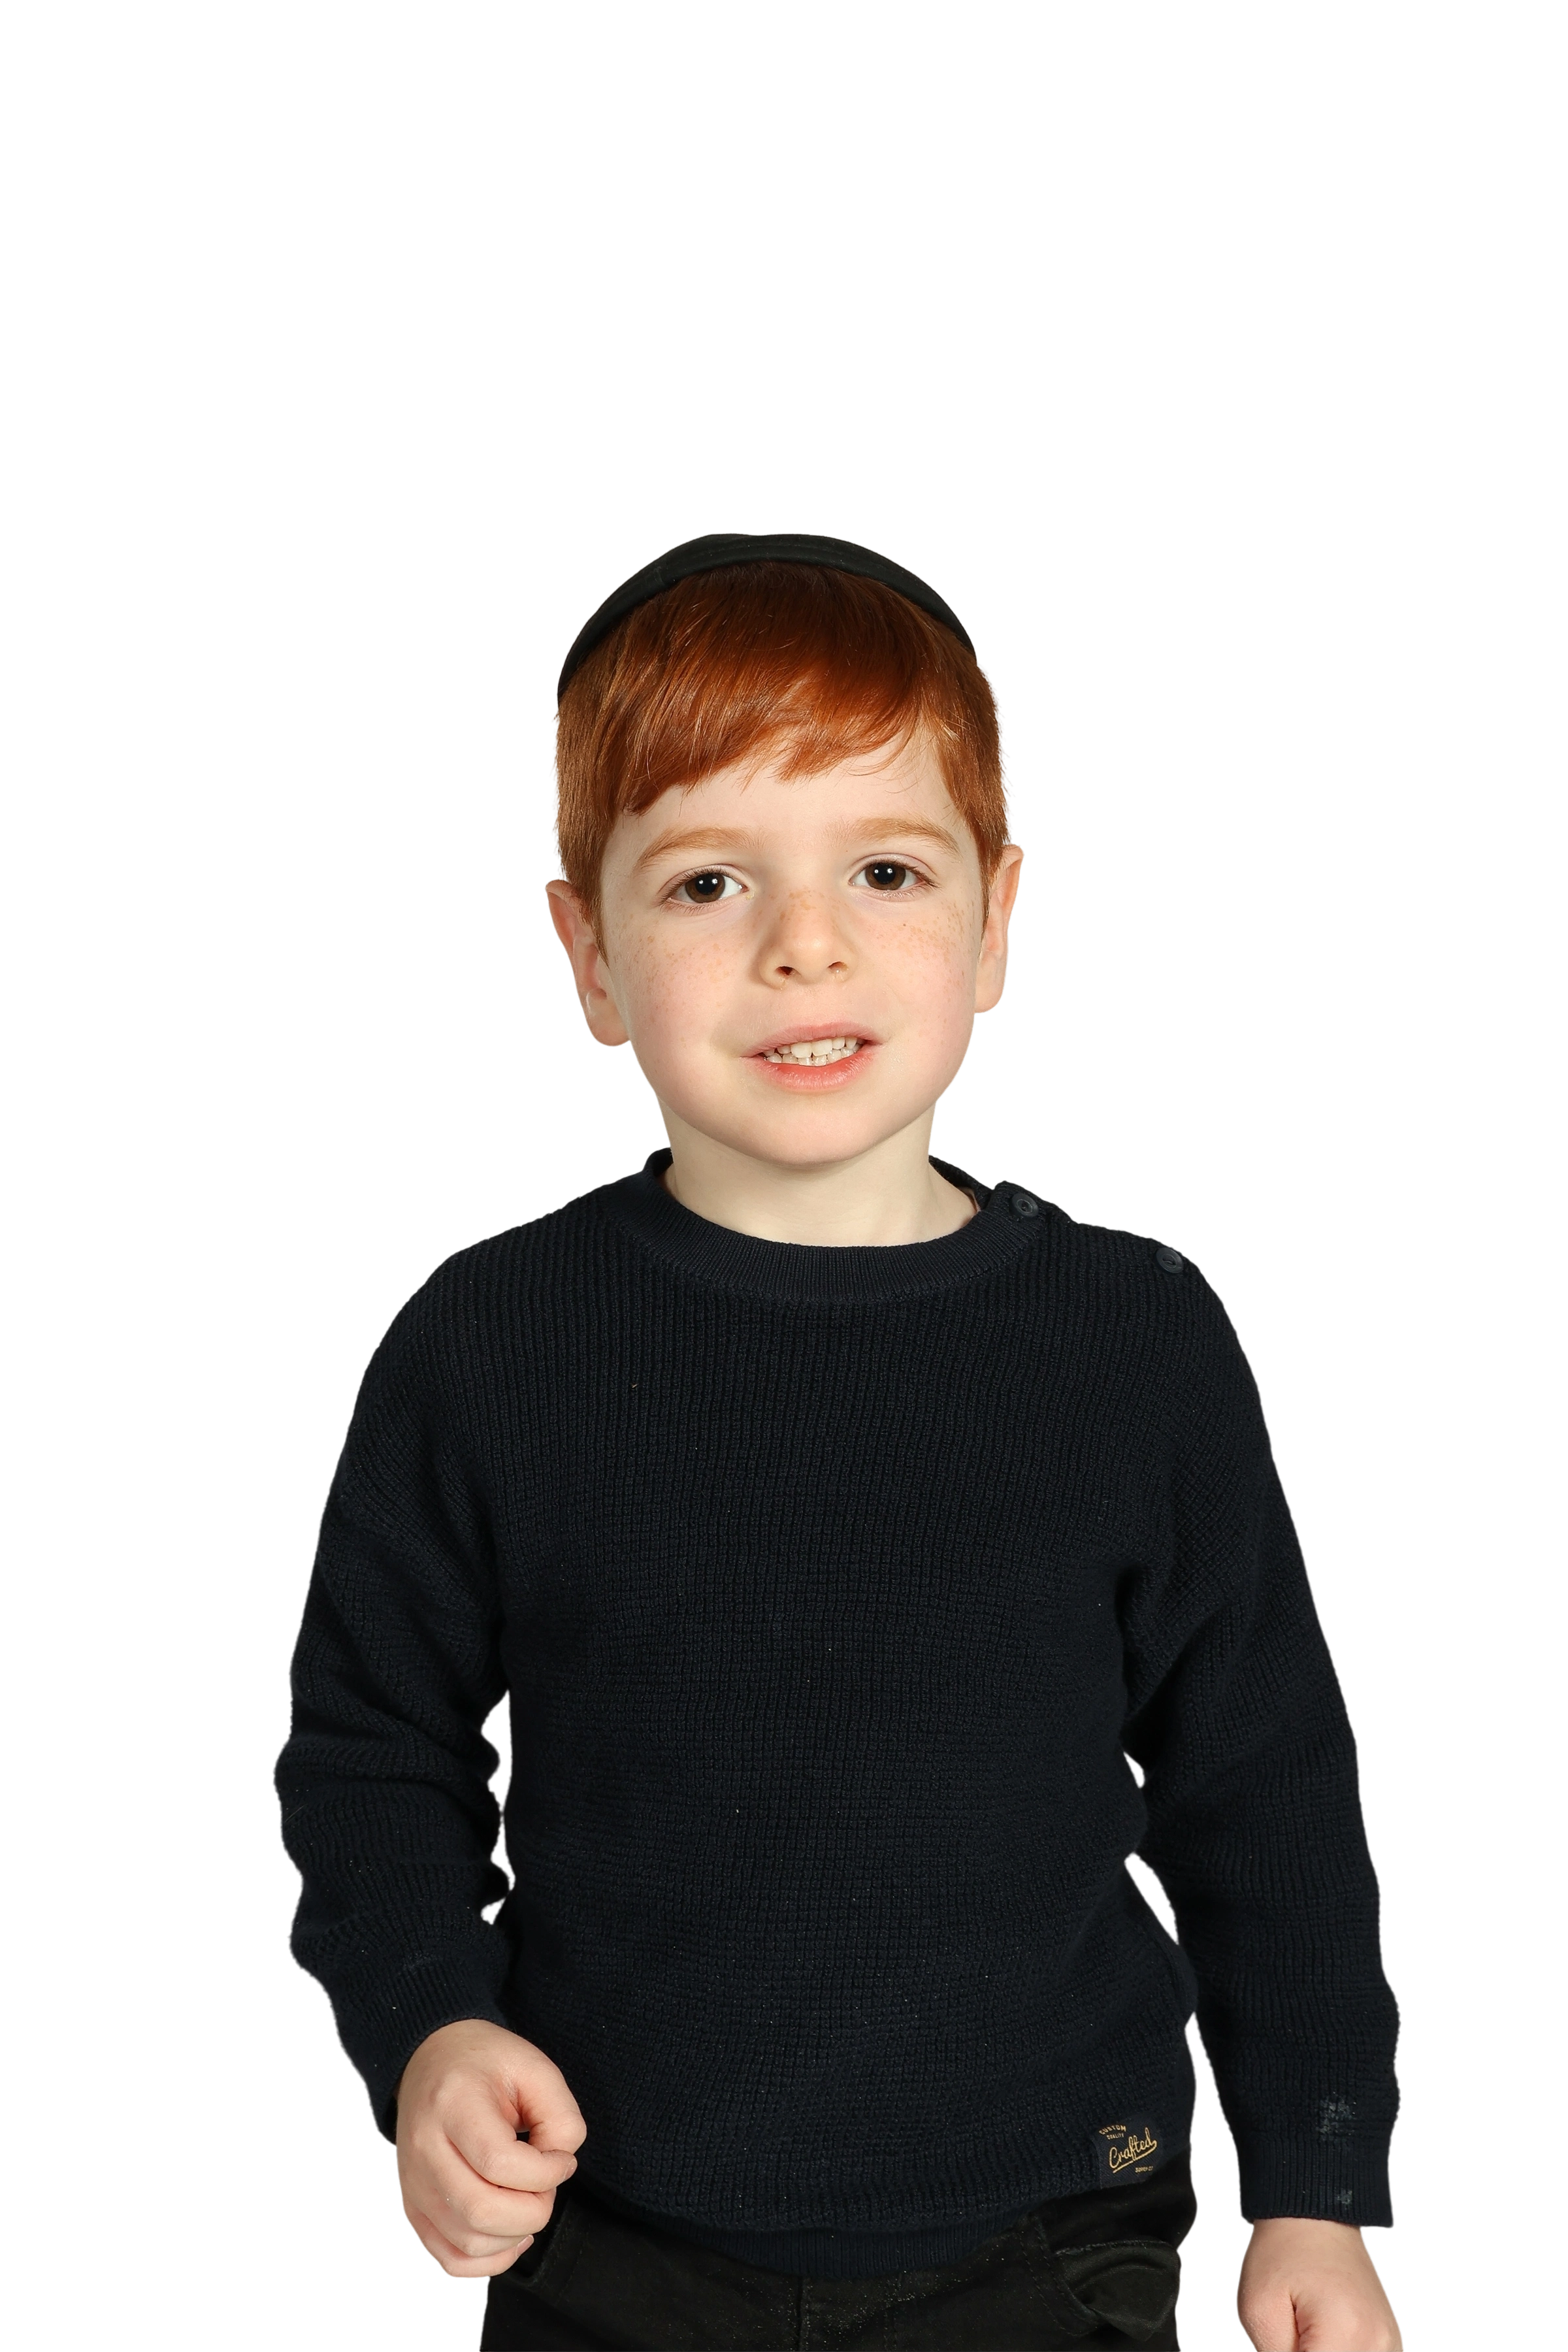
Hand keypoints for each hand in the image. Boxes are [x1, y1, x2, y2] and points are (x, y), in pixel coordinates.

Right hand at [392, 2017, 586, 2278]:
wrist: (433, 2058)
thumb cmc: (484, 2063)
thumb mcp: (534, 2068)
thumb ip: (561, 2116)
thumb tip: (560, 2165)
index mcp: (452, 2105)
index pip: (499, 2163)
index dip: (546, 2173)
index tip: (561, 2160)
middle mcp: (424, 2149)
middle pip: (482, 2212)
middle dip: (534, 2209)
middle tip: (546, 2184)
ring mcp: (414, 2184)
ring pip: (469, 2242)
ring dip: (515, 2233)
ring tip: (528, 2199)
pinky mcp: (414, 2207)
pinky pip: (451, 2259)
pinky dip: (488, 2259)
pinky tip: (510, 2232)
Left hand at [1236, 2216, 1403, 2349]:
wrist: (1314, 2214)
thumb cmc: (1283, 2252)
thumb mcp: (1259, 2311)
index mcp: (1347, 2335)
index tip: (1276, 2350)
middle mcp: (1379, 2345)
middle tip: (1290, 2338)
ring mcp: (1390, 2345)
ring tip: (1303, 2335)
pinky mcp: (1390, 2343)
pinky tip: (1317, 2341)